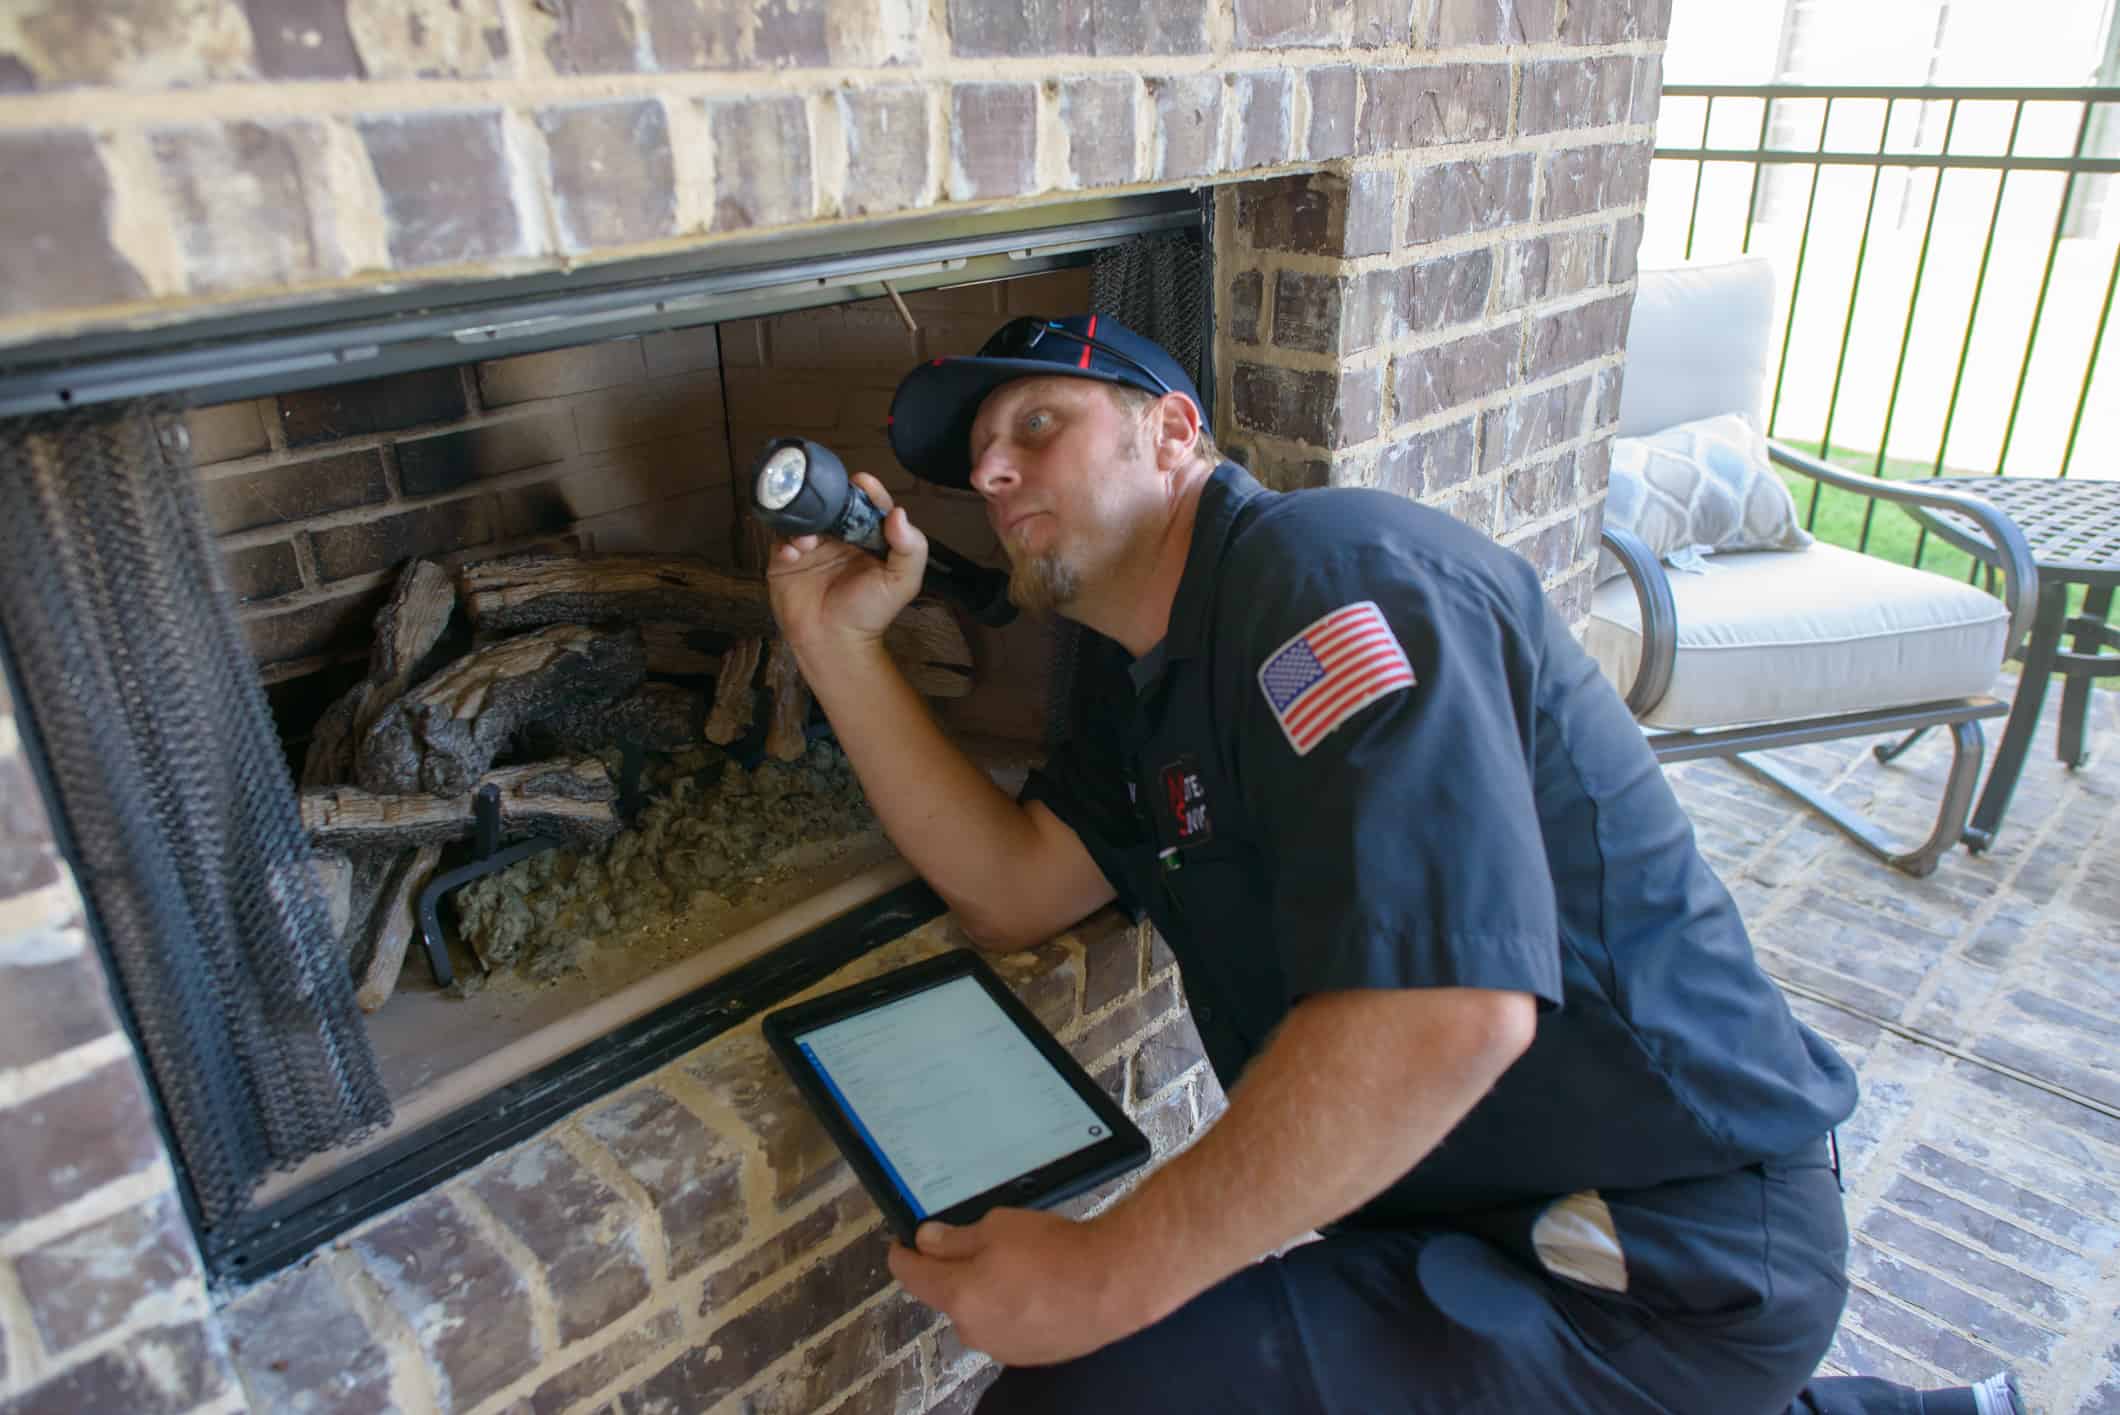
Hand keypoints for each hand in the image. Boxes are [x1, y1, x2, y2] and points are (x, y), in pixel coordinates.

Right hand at [764, 472, 927, 652]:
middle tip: (825, 503)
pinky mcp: (785, 559)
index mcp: (866, 538)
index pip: (866, 505)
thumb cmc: (868, 613)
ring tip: (808, 539)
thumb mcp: (900, 582)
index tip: (862, 481)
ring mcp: (810, 546)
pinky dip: (785, 541)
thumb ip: (910, 549)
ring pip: (804, 518)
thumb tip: (899, 513)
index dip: (866, 491)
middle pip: (831, 504)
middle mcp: (837, 537)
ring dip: (804, 520)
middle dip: (828, 500)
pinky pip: (780, 539)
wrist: (833, 643)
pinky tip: (794, 553)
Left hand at [888, 1208, 1153, 1366]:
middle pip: (947, 1294)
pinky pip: (1007, 1325)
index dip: (902, 1253)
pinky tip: (1039, 1286)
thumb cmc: (1054, 1251)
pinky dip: (1012, 1306)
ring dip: (986, 1289)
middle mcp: (972, 1330)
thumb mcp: (998, 1226)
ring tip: (1020, 1263)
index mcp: (957, 1296)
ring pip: (979, 1311)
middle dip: (955, 1269)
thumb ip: (955, 1238)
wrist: (1113, 1284)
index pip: (911, 1275)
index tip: (901, 1241)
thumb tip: (925, 1241)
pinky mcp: (1029, 1356)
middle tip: (981, 1240)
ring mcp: (1001, 1348)